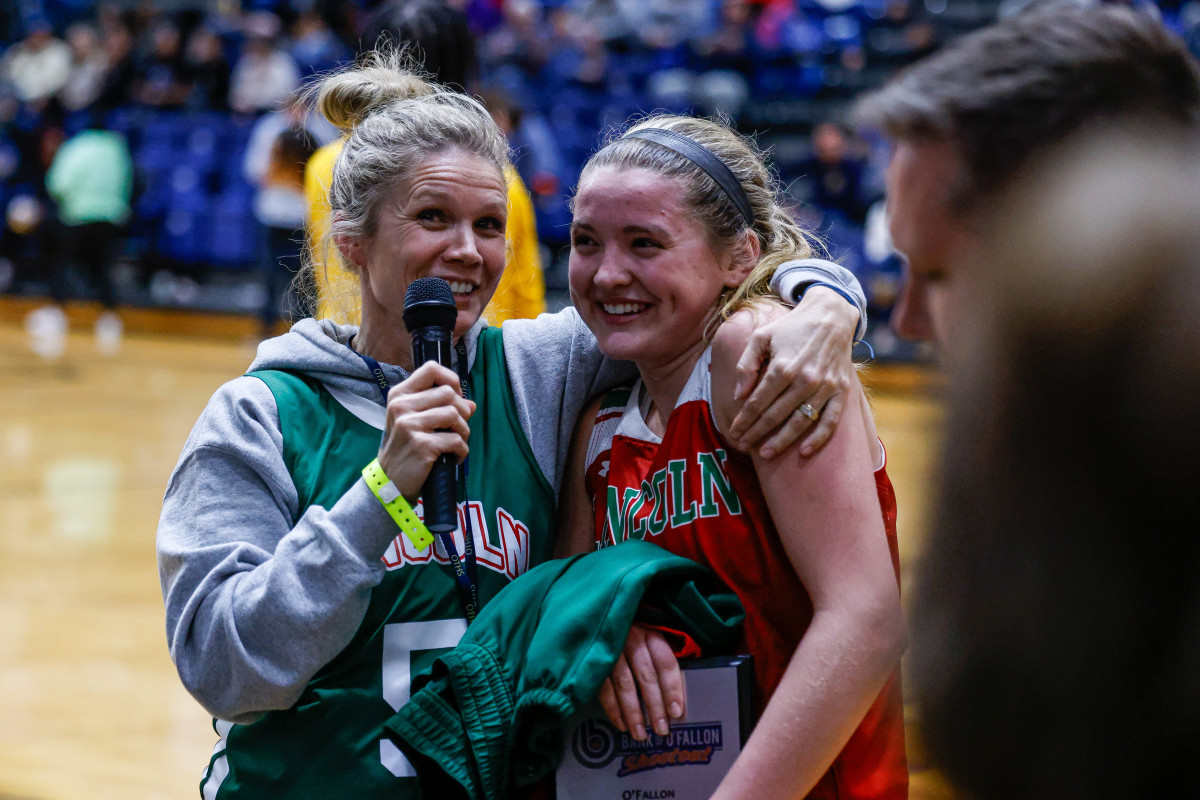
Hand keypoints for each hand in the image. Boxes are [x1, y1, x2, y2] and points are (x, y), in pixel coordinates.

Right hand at [376, 361, 474, 500]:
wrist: (389, 482)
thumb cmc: (405, 449)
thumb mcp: (414, 422)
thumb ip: (439, 407)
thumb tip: (470, 403)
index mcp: (400, 395)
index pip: (432, 368)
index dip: (451, 380)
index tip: (455, 398)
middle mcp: (401, 406)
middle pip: (449, 393)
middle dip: (463, 411)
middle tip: (458, 428)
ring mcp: (409, 425)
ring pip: (455, 414)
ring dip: (464, 431)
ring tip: (456, 443)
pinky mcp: (421, 445)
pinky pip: (456, 441)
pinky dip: (461, 451)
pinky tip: (453, 458)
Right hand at [597, 624, 684, 739]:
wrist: (602, 617)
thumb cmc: (635, 635)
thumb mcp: (652, 639)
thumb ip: (662, 663)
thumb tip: (677, 700)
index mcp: (651, 633)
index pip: (665, 663)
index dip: (672, 689)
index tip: (676, 712)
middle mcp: (632, 638)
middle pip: (646, 676)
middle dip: (655, 706)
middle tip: (661, 729)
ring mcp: (611, 649)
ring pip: (624, 685)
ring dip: (633, 713)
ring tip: (641, 733)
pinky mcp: (594, 660)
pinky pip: (604, 688)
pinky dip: (612, 708)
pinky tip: (621, 724)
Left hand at [728, 287, 856, 457]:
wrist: (831, 315)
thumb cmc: (790, 327)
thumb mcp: (761, 336)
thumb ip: (746, 364)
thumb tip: (738, 396)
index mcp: (782, 367)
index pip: (757, 402)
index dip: (743, 419)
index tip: (733, 431)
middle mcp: (804, 380)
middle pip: (775, 416)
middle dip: (756, 432)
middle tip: (742, 444)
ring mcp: (825, 387)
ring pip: (800, 422)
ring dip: (781, 441)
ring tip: (765, 454)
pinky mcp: (841, 390)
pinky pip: (830, 420)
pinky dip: (818, 438)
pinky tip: (803, 452)